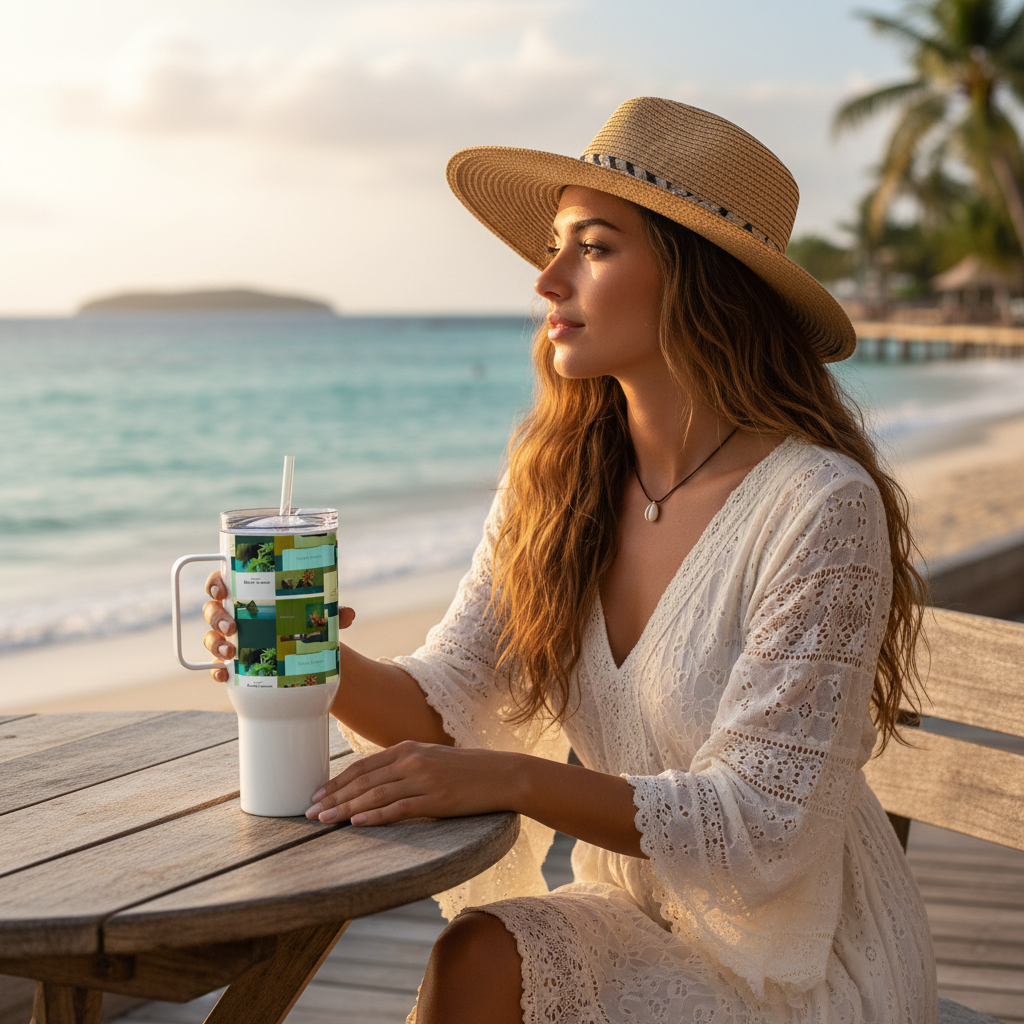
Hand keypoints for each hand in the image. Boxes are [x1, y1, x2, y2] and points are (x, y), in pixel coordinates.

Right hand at [202, 570, 355, 681]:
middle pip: (212, 609)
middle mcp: (233, 613)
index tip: (221, 589)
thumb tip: (347, 614)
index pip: (221, 581)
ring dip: (215, 643)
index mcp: (247, 593)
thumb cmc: (300, 621)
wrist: (302, 652)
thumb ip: (329, 611)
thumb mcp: (314, 614)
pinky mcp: (232, 663)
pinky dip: (216, 670)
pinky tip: (224, 674)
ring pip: (210, 637)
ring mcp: (229, 639)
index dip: (214, 583)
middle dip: (216, 617)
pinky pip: (215, 666)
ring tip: (230, 651)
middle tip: (231, 626)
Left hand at [305, 741, 517, 825]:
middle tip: (310, 812)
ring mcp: (423, 778)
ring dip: (345, 808)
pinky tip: (357, 822)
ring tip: (324, 820)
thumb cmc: (465, 771)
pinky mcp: (436, 799)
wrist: (501, 775)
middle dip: (333, 797)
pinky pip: (398, 808)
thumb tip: (374, 783)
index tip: (316, 795)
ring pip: (375, 794)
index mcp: (407, 748)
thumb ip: (403, 766)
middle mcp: (411, 760)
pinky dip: (375, 816)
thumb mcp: (430, 759)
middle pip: (363, 780)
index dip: (336, 782)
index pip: (362, 766)